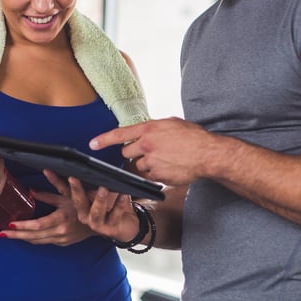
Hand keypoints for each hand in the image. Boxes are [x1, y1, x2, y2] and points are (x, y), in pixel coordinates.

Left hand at [0, 174, 93, 245]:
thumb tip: (33, 188)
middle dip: (17, 235)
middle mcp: (60, 231)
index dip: (23, 226)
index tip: (10, 224)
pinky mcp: (63, 243)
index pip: (38, 225)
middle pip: (34, 237)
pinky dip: (33, 239)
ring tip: (9, 235)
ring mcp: (62, 239)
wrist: (100, 222)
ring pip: (38, 241)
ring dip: (23, 238)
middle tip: (2, 234)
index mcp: (61, 218)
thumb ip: (50, 191)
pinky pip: (44, 242)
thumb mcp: (68, 195)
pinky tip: (25, 236)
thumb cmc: (85, 206)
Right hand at [48, 170, 139, 243]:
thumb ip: (77, 186)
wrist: (124, 226)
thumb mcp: (91, 194)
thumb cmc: (107, 208)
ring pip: (96, 212)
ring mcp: (97, 223)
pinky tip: (123, 195)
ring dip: (100, 200)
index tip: (48, 170)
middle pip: (78, 202)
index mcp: (78, 205)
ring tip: (103, 188)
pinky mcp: (110, 228)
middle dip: (76, 189)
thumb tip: (62, 173)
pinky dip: (119, 204)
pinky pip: (115, 214)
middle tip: (73, 178)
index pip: (64, 191)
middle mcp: (85, 215)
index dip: (55, 181)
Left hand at [90, 117, 212, 185]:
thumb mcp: (171, 124)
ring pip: (138, 166)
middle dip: (133, 154)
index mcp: (149, 129)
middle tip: (148, 151)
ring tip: (164, 159)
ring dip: (145, 164)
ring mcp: (152, 162)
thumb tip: (143, 131)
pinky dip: (156, 173)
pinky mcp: (159, 176)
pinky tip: (169, 167)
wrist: (208, 154)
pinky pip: (150, 176)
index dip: (104, 139)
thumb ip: (154, 128)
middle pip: (127, 153)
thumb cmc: (193, 137)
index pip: (120, 134)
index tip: (92, 144)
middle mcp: (147, 145)